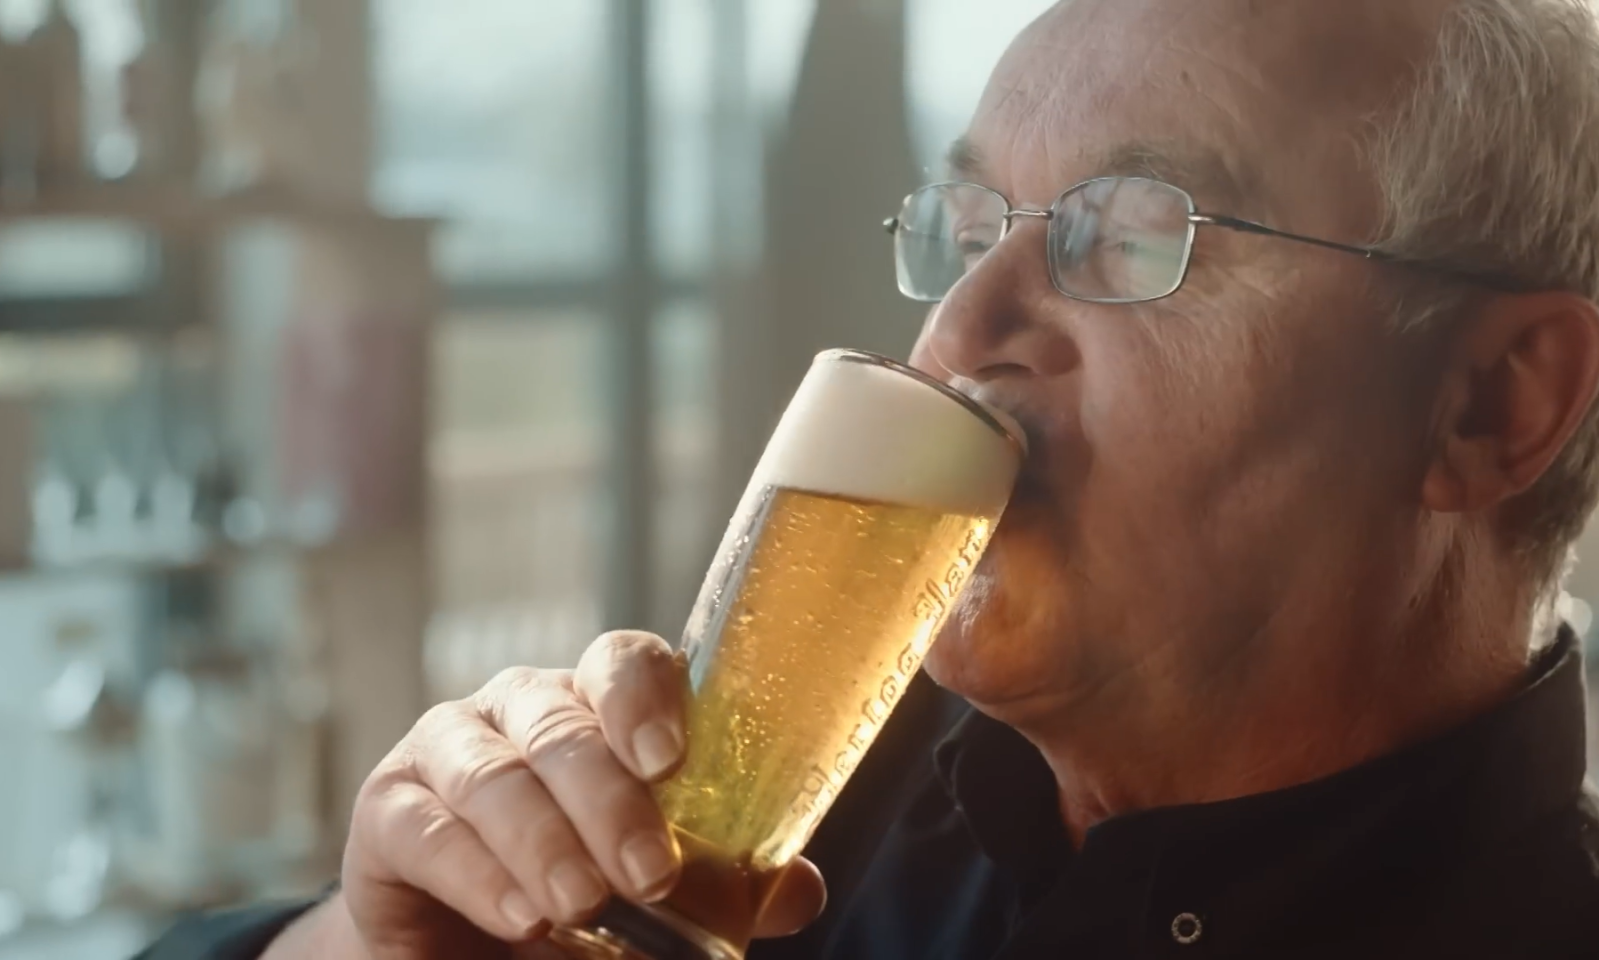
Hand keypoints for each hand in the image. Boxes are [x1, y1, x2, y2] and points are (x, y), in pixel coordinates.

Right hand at [302, 631, 826, 958]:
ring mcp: (447, 747)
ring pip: (495, 774)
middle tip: (648, 871)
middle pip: (562, 725)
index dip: (642, 698)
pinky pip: (426, 827)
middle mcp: (520, 709)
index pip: (622, 663)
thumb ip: (727, 880)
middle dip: (609, 800)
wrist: (470, 946)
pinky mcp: (387, 807)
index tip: (670, 761)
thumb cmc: (578, 893)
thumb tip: (799, 889)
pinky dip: (475, 872)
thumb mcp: (660, 891)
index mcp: (596, 706)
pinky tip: (517, 913)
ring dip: (543, 840)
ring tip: (580, 903)